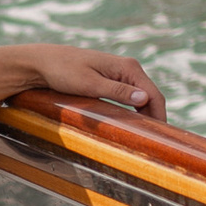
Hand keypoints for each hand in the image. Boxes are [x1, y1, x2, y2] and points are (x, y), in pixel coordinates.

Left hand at [8, 45, 167, 123]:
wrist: (43, 62)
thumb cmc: (63, 71)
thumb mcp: (89, 84)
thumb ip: (117, 92)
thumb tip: (144, 99)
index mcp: (127, 68)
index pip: (154, 95)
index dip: (160, 117)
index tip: (162, 138)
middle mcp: (128, 68)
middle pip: (151, 97)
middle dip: (155, 118)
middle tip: (156, 143)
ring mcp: (120, 73)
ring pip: (142, 97)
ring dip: (145, 115)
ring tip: (146, 136)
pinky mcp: (112, 79)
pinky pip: (130, 96)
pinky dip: (135, 110)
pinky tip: (133, 123)